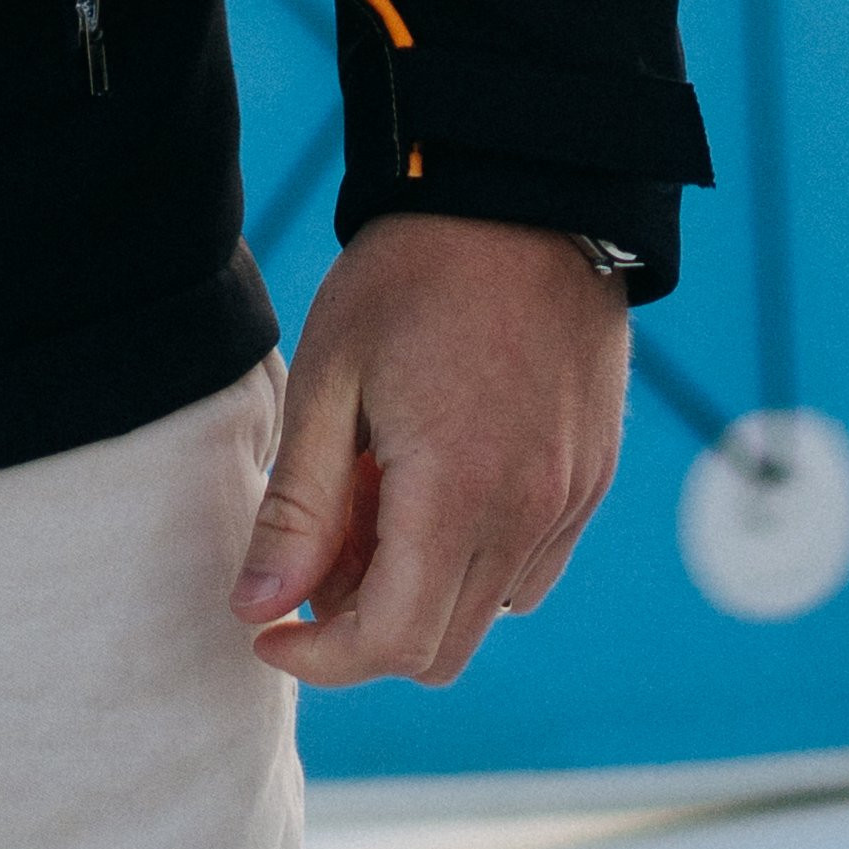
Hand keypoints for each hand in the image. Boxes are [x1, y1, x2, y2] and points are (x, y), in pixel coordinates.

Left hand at [233, 213, 628, 690]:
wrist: (525, 190)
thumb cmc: (414, 272)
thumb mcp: (331, 375)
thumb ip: (297, 506)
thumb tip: (256, 607)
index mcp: (456, 494)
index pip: (389, 644)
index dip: (317, 658)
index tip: (266, 627)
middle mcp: (527, 515)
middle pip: (440, 649)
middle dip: (363, 628)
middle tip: (317, 549)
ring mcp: (569, 500)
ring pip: (489, 612)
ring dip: (421, 592)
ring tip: (376, 496)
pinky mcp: (592, 478)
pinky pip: (532, 567)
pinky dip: (476, 559)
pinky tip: (438, 479)